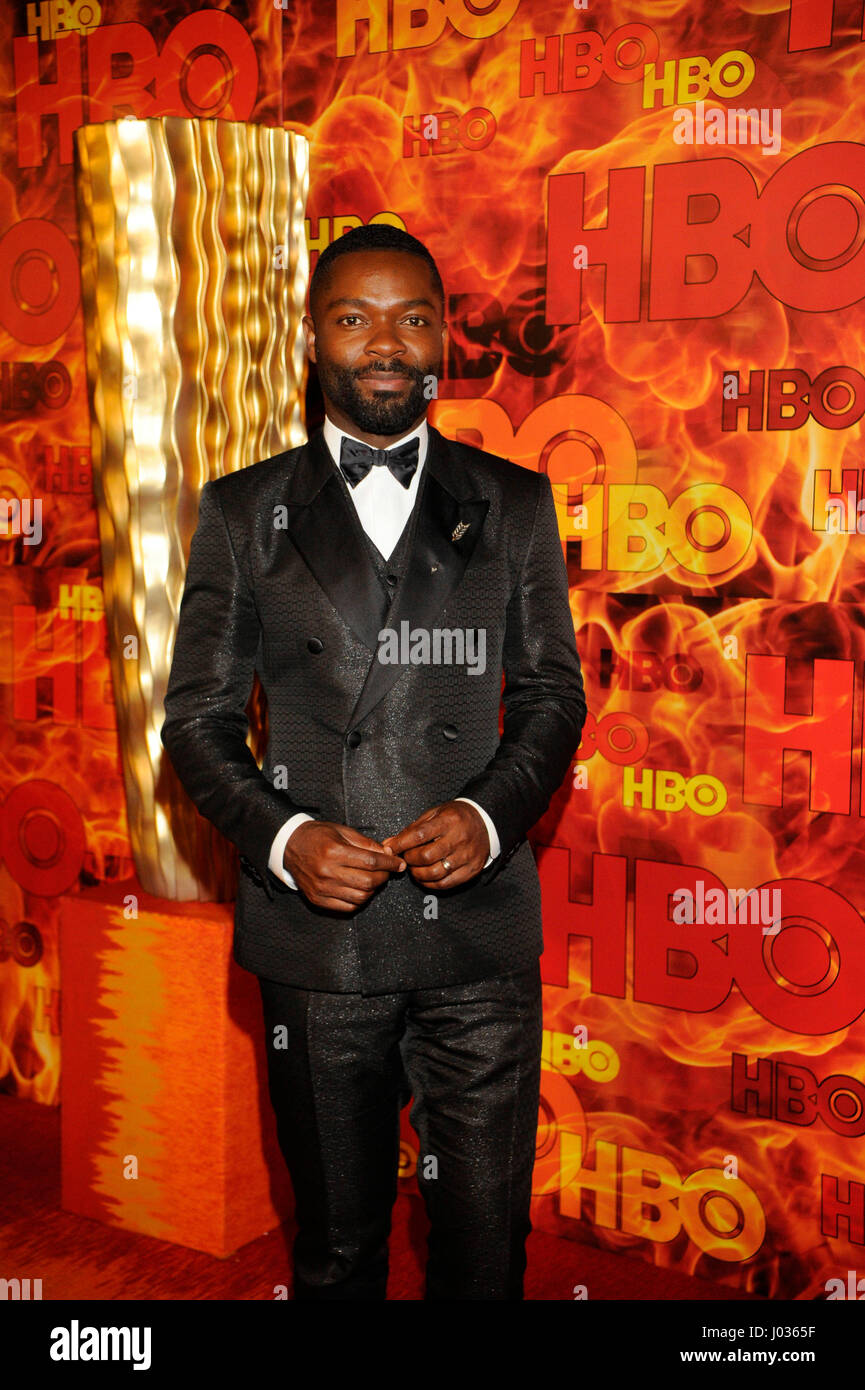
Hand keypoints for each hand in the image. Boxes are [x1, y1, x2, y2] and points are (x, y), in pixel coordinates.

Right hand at [284, 821, 405, 911]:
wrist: (290, 846)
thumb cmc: (317, 836)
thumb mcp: (342, 831)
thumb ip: (366, 843)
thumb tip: (388, 854)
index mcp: (333, 851)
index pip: (371, 861)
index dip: (389, 863)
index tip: (399, 864)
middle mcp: (327, 871)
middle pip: (368, 881)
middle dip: (384, 877)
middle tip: (388, 871)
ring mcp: (322, 888)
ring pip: (361, 897)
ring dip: (374, 890)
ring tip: (374, 879)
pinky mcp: (318, 899)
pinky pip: (348, 907)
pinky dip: (360, 900)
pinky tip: (361, 889)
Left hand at [381, 801, 488, 889]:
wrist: (486, 822)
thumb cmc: (456, 817)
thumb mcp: (435, 814)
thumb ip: (412, 829)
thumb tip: (390, 844)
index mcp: (449, 821)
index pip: (419, 835)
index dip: (401, 844)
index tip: (390, 848)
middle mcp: (459, 839)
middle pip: (426, 856)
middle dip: (409, 860)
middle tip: (406, 858)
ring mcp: (467, 856)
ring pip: (435, 873)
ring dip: (418, 874)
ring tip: (414, 868)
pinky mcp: (472, 870)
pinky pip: (446, 883)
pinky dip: (430, 883)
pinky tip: (425, 877)